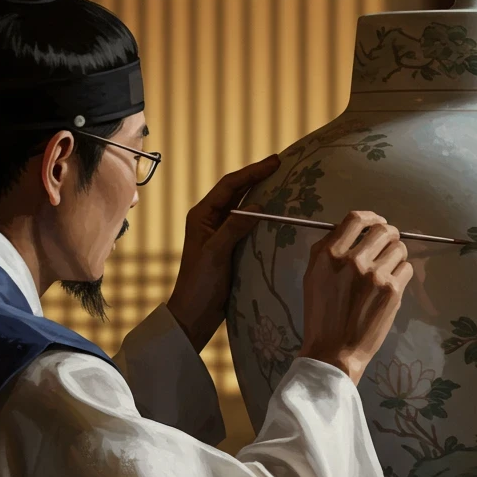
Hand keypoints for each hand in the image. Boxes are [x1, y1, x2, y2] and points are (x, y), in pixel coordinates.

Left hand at [166, 154, 280, 352]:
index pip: (229, 186)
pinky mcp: (229, 247)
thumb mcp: (217, 253)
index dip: (252, 172)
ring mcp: (220, 233)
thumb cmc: (200, 284)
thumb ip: (234, 228)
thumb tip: (258, 207)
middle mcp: (210, 220)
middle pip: (236, 192)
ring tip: (282, 183)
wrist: (194, 314)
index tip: (274, 162)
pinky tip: (275, 213)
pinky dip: (261, 216)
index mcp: (201, 216)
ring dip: (260, 195)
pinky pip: (247, 225)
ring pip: (243, 207)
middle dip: (257, 178)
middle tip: (281, 166)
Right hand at [297, 210, 413, 384]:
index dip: (371, 217)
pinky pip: (407, 268)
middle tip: (388, 246)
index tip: (377, 223)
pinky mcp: (392, 290)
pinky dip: (402, 273)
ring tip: (389, 269)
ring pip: (399, 248)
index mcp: (328, 254)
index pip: (356, 219)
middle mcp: (352, 260)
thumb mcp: (312, 277)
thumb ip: (327, 251)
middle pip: (383, 230)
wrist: (333, 351)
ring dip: (397, 255)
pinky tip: (391, 285)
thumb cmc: (321, 315)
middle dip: (389, 235)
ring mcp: (374, 275)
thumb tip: (351, 231)